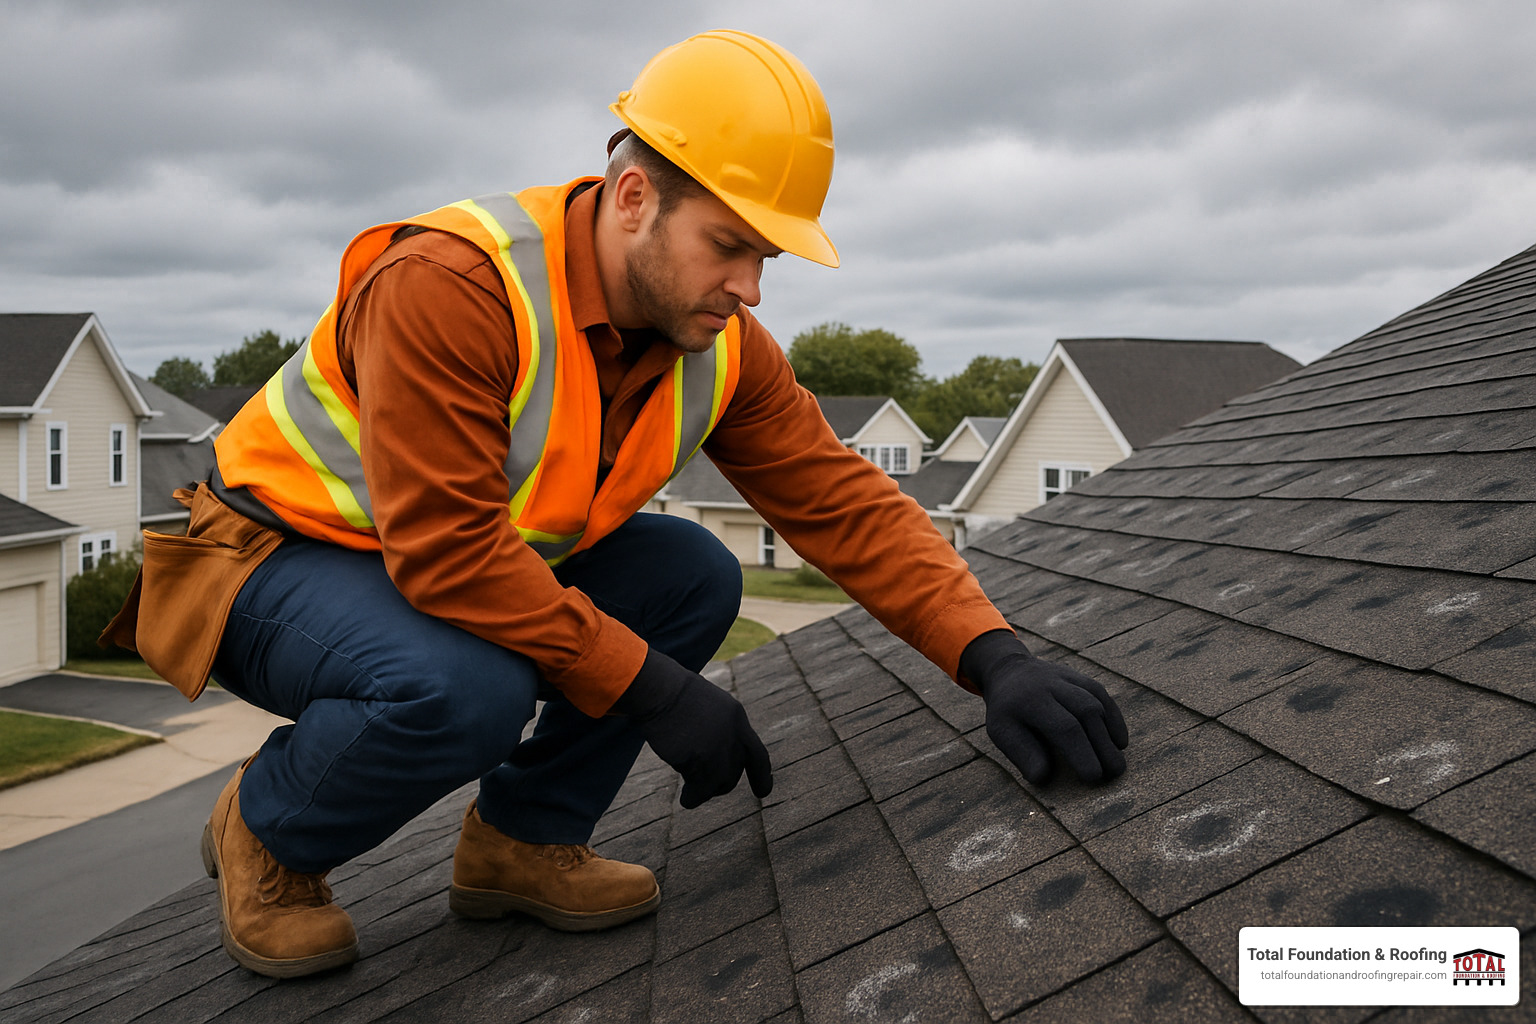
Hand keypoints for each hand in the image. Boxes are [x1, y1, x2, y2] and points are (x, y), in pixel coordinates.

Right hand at [612, 649, 772, 807]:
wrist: (659, 689)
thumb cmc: (672, 694)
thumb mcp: (707, 706)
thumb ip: (718, 730)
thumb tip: (716, 758)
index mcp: (737, 718)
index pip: (758, 755)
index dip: (761, 776)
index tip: (763, 793)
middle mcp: (734, 736)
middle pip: (734, 773)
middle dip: (719, 782)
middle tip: (700, 783)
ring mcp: (719, 749)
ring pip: (719, 784)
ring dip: (704, 790)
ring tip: (690, 793)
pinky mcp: (700, 761)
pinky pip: (699, 791)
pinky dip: (692, 799)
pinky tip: (685, 799)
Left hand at [961, 630, 1127, 784]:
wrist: (1010, 671)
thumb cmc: (1007, 711)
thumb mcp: (1002, 732)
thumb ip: (1022, 753)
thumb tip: (1043, 777)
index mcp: (1030, 700)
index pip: (1064, 727)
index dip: (1081, 752)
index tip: (1093, 776)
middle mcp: (1051, 684)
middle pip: (1086, 712)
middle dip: (1102, 745)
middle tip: (1113, 773)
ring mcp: (1068, 677)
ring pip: (1097, 702)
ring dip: (1110, 733)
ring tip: (1117, 762)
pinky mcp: (1080, 677)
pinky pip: (1102, 695)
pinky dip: (1114, 717)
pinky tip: (1120, 741)